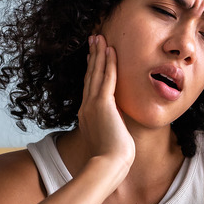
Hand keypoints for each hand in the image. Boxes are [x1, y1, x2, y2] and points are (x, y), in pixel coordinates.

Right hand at [77, 35, 135, 170]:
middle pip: (90, 76)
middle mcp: (86, 107)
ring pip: (96, 73)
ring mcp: (93, 105)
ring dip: (98, 54)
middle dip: (92, 57)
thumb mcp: (109, 141)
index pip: (89, 88)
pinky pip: (107, 77)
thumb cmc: (110, 160)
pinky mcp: (103, 104)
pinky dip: (108, 62)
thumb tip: (116, 130)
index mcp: (86, 116)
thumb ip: (110, 131)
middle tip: (93, 40)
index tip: (92, 58)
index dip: (91, 71)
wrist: (108, 165)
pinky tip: (110, 50)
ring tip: (99, 37)